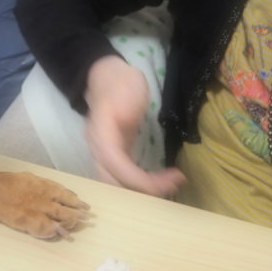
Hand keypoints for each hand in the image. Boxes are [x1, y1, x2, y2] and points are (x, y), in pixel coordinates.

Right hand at [84, 55, 185, 197]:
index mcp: (100, 133)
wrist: (107, 78)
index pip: (114, 164)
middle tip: (173, 186)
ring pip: (117, 184)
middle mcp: (98, 149)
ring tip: (170, 186)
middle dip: (141, 191)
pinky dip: (142, 184)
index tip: (164, 182)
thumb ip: (129, 109)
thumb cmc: (121, 83)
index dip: (137, 179)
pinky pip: (124, 177)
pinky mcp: (115, 156)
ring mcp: (104, 154)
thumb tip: (128, 126)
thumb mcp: (128, 88)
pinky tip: (161, 182)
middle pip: (113, 182)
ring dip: (142, 191)